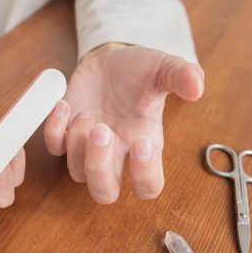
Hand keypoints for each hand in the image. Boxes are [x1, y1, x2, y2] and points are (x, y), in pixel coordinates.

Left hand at [43, 43, 203, 202]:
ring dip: (78, 144)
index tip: (141, 141)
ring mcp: (86, 148)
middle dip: (99, 167)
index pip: (148, 186)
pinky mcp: (64, 133)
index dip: (144, 175)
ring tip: (87, 112)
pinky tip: (63, 104)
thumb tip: (197, 88)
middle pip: (104, 192)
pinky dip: (54, 130)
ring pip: (76, 172)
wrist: (111, 60)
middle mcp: (116, 155)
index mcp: (144, 146)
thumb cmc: (140, 71)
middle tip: (102, 130)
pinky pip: (53, 147)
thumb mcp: (164, 68)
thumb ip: (182, 76)